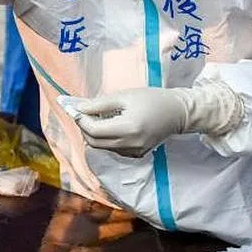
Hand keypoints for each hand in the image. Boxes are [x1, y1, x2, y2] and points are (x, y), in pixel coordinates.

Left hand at [70, 82, 244, 157]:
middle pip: (94, 142)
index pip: (93, 130)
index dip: (80, 119)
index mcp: (128, 129)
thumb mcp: (124, 96)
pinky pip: (113, 149)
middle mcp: (130, 145)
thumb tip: (79, 109)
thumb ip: (99, 104)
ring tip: (98, 116)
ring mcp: (134, 152)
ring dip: (94, 133)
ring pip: (102, 147)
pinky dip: (106, 139)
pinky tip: (111, 125)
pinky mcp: (136, 154)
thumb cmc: (152, 99)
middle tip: (83, 112)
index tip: (74, 108)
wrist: (177, 113)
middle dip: (84, 127)